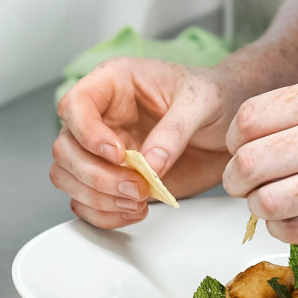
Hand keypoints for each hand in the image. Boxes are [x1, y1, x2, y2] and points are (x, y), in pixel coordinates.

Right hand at [51, 57, 238, 228]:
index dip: (88, 133)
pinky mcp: (113, 178)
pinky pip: (86, 201)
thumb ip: (175, 129)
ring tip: (139, 200)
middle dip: (96, 175)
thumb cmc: (214, 97)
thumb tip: (150, 163)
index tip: (119, 154)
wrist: (232, 126)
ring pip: (68, 177)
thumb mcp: (202, 101)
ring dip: (98, 197)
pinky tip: (136, 210)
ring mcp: (103, 150)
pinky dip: (104, 214)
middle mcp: (101, 116)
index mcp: (114, 83)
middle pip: (65, 148)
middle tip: (135, 186)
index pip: (75, 104)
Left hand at [222, 69, 297, 241]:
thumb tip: (268, 131)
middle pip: (249, 164)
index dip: (235, 141)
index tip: (245, 149)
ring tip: (277, 204)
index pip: (248, 119)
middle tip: (248, 184)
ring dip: (262, 209)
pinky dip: (290, 231)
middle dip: (238, 180)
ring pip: (269, 203)